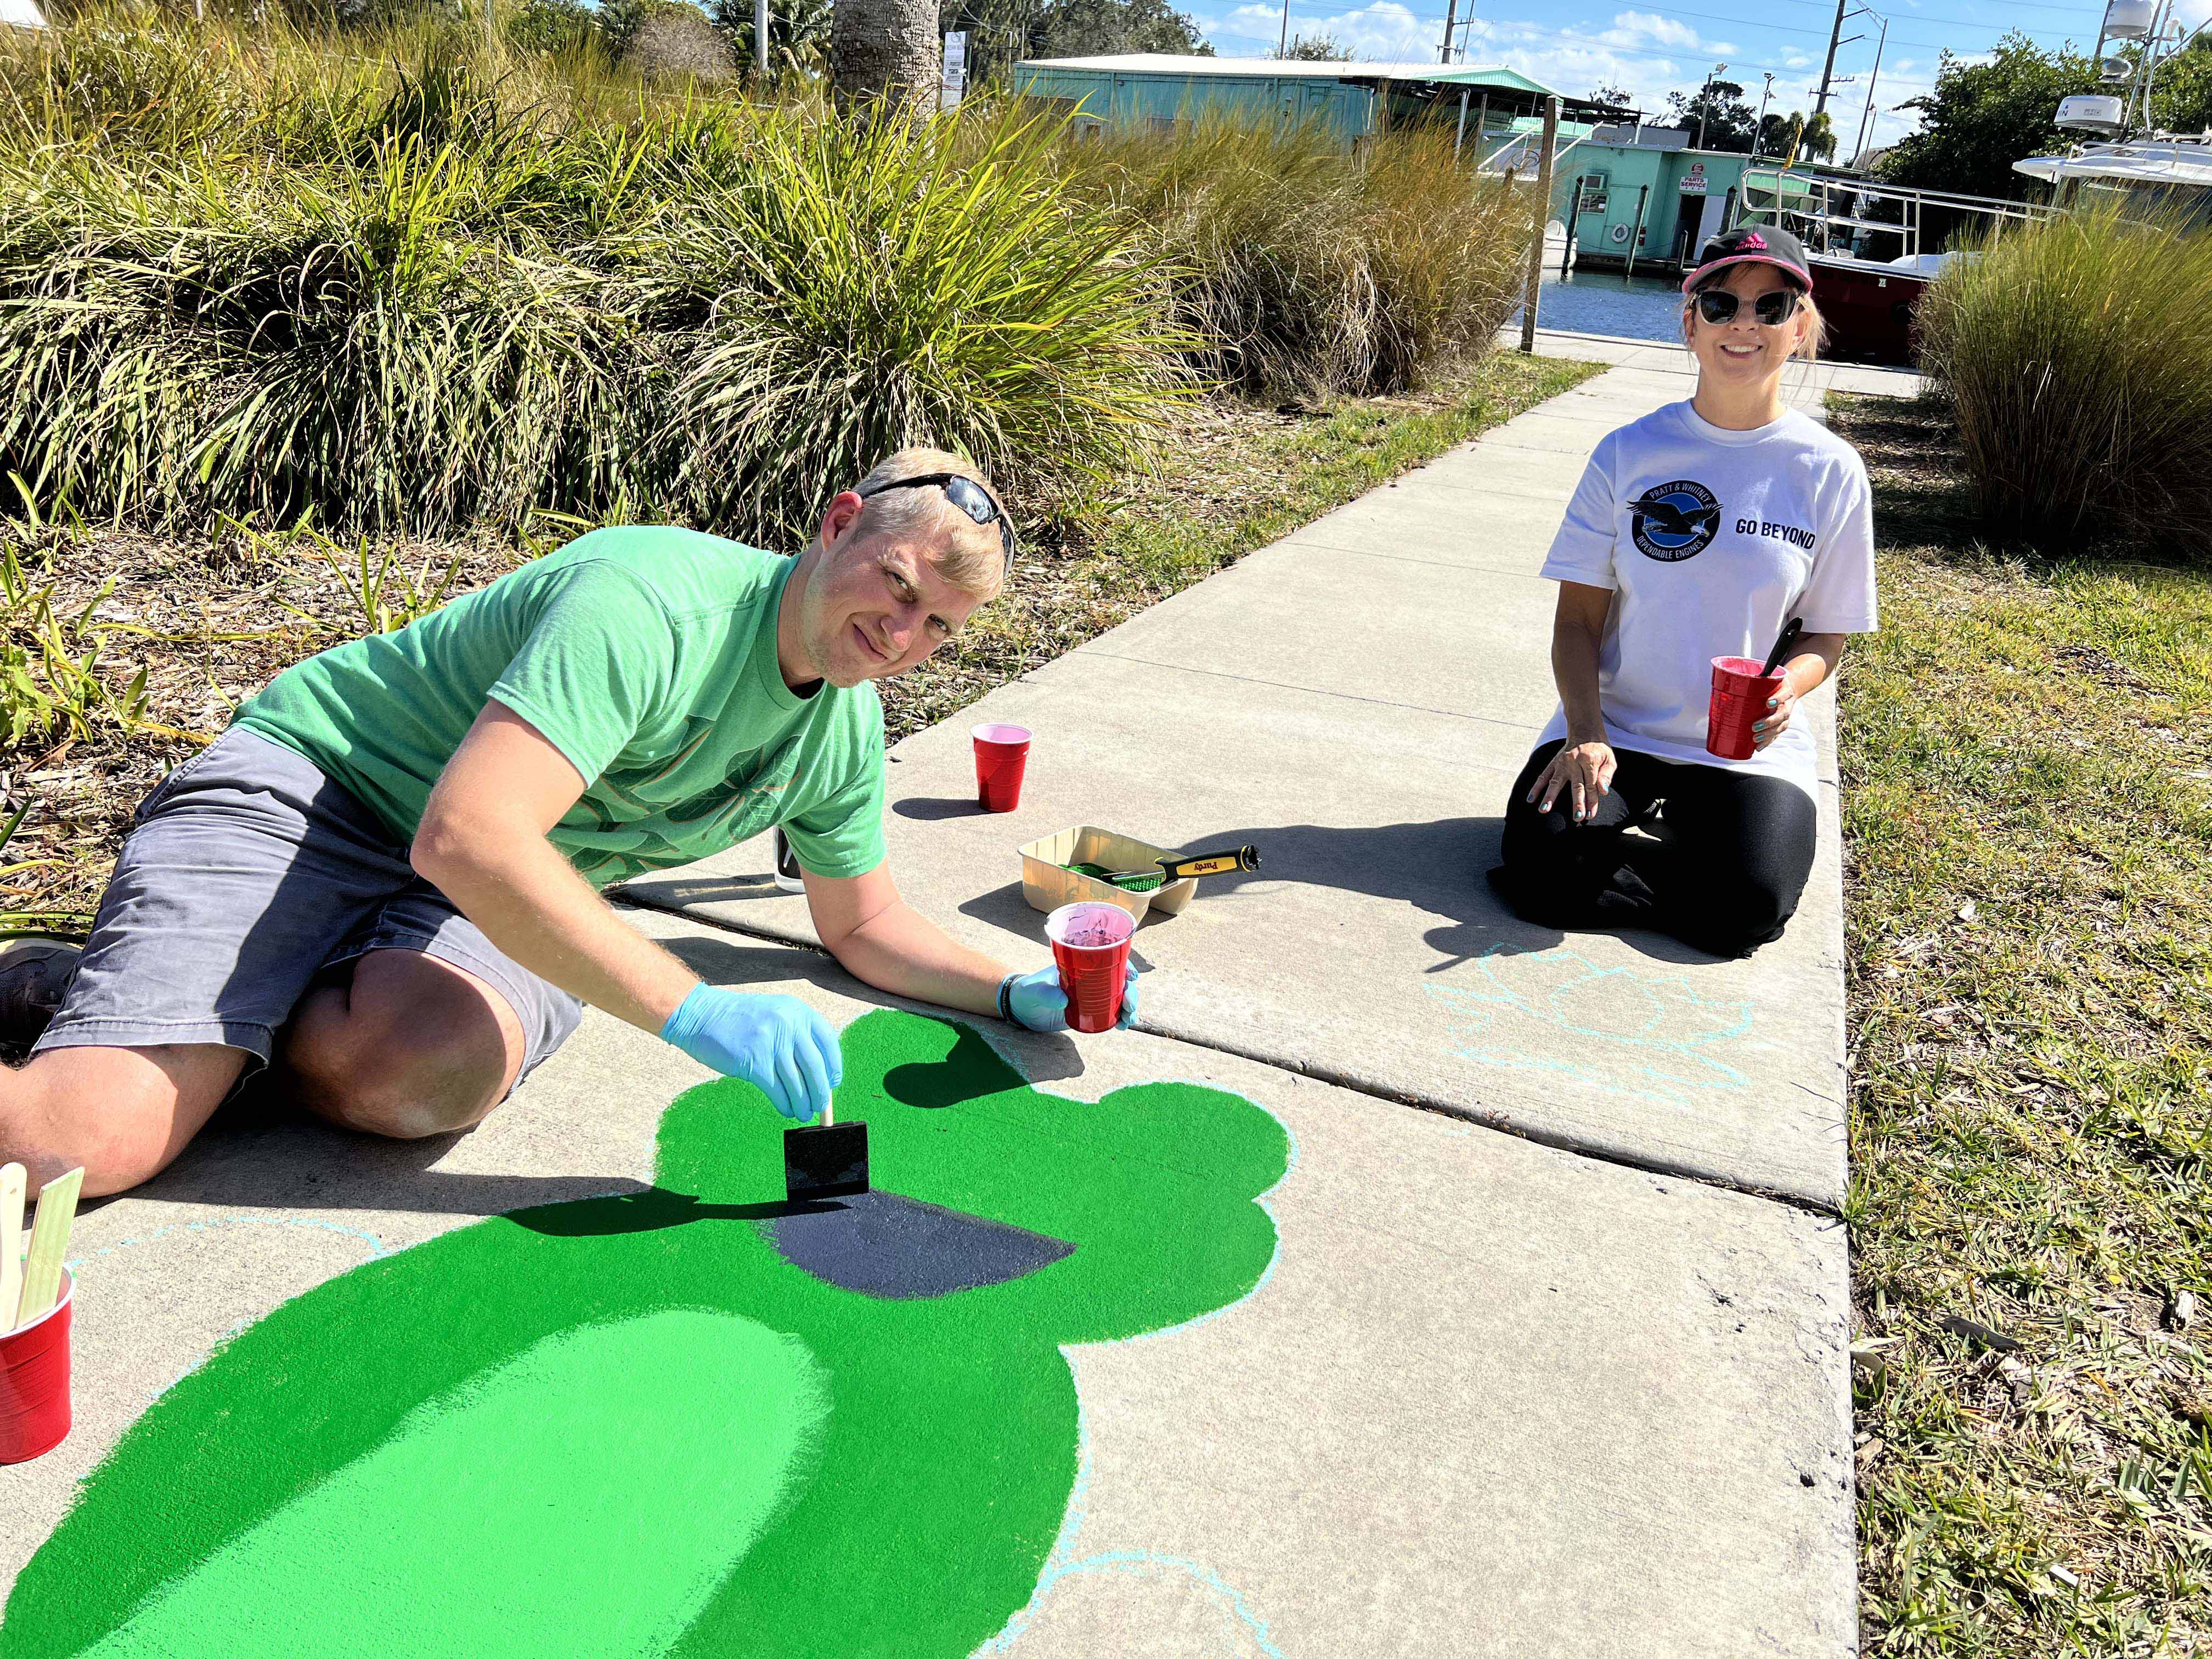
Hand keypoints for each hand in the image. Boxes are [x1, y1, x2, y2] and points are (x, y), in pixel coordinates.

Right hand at [658, 986, 842, 1120]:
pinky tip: (787, 1109)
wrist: (702, 1015)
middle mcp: (788, 1024)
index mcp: (797, 1011)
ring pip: (797, 1082)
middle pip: (815, 1066)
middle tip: (820, 1106)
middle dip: (821, 1092)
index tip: (833, 1082)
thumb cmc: (739, 1020)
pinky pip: (777, 1090)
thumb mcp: (775, 1014)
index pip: (828, 1042)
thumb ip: (796, 1035)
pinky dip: (785, 1104)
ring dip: (803, 1103)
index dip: (834, 1066)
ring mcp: (771, 1042)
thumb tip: (818, 1073)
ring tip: (803, 1112)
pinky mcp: (754, 1061)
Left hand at [1005, 965, 1140, 1032]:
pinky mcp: (1088, 1013)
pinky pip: (1109, 1014)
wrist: (1020, 1008)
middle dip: (1130, 993)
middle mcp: (1089, 980)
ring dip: (1128, 1008)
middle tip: (1130, 1005)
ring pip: (1118, 999)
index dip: (1124, 967)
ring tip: (1128, 1020)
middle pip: (1118, 982)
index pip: (1108, 961)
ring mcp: (1090, 997)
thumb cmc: (1026, 991)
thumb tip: (1063, 1001)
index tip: (1132, 977)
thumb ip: (1046, 994)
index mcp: (1080, 967)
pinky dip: (1119, 1019)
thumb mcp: (1034, 990)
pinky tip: (1121, 1026)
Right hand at [1529, 740, 1616, 822]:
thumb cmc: (1599, 748)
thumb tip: (1603, 791)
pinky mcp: (1553, 762)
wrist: (1585, 729)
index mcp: (1589, 760)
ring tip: (1544, 810)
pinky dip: (1536, 787)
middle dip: (1577, 803)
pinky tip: (1531, 799)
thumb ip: (1607, 775)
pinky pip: (1543, 775)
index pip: (1591, 785)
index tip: (1590, 815)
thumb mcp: (1609, 759)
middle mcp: (1574, 761)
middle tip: (1577, 817)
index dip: (1592, 801)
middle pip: (1576, 786)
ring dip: (1550, 797)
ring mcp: (1562, 762)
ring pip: (1555, 782)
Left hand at [1753, 682, 1799, 748]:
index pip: (1784, 694)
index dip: (1778, 699)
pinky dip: (1768, 741)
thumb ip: (1754, 682)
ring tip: (1755, 738)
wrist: (1788, 690)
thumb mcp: (1767, 680)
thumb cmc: (1772, 685)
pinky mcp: (1782, 724)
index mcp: (1785, 690)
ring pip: (1781, 726)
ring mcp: (1786, 715)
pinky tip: (1758, 747)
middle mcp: (1787, 704)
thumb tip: (1729, 682)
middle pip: (1782, 714)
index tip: (1768, 703)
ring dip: (1768, 734)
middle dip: (1768, 722)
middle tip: (1754, 727)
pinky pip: (1777, 734)